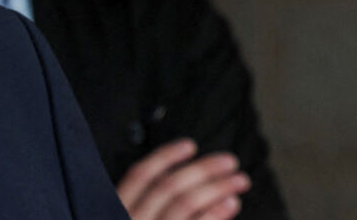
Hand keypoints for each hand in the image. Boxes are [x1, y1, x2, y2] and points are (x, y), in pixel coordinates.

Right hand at [116, 138, 250, 219]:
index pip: (139, 175)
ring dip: (215, 188)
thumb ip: (145, 202)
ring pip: (183, 204)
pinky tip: (231, 203)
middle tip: (228, 161)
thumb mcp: (127, 216)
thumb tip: (177, 176)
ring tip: (238, 180)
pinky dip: (215, 214)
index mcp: (119, 208)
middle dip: (201, 170)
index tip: (189, 145)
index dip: (164, 156)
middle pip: (168, 187)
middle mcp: (132, 218)